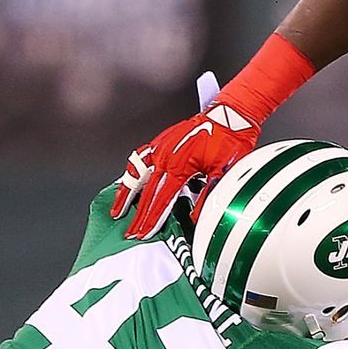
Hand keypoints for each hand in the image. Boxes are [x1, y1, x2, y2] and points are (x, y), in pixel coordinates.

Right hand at [112, 100, 261, 239]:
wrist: (230, 115)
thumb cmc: (230, 139)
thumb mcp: (224, 171)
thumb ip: (208, 195)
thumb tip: (195, 217)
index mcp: (180, 165)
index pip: (160, 199)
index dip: (151, 219)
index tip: (142, 233)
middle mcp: (166, 155)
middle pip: (146, 191)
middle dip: (137, 215)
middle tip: (130, 233)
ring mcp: (161, 147)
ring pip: (136, 173)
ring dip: (125, 193)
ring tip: (117, 209)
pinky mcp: (162, 141)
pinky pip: (140, 157)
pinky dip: (132, 171)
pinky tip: (129, 179)